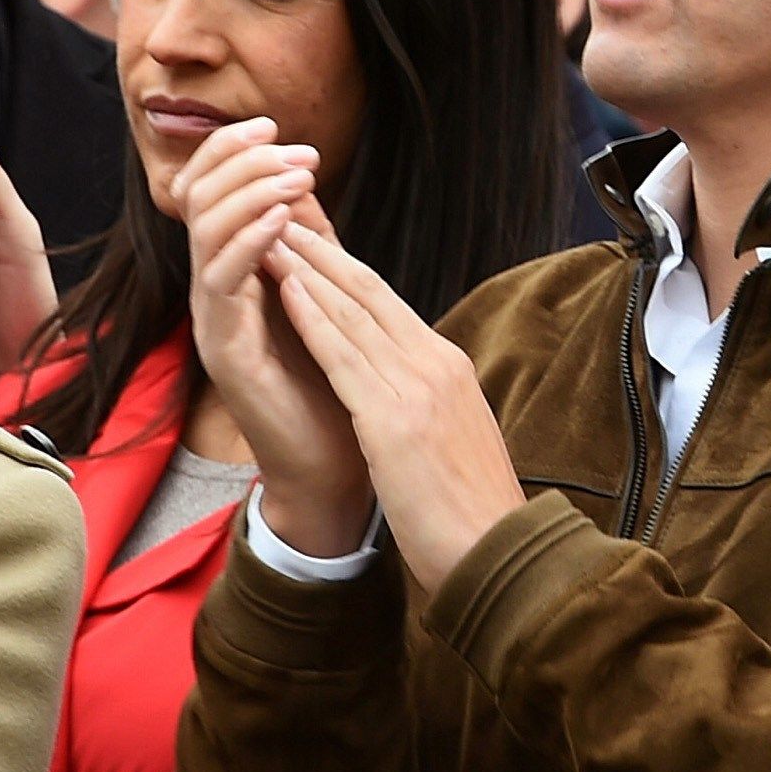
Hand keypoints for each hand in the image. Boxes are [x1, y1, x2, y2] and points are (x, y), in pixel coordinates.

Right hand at [173, 121, 370, 552]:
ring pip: (204, 234)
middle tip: (295, 150)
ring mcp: (212, 319)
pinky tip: (283, 222)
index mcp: (232, 269)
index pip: (208, 190)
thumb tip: (300, 173)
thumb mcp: (320, 292)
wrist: (334, 463)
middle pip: (196, 200)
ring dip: (250, 194)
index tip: (276, 124)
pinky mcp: (222, 351)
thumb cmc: (329, 379)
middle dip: (243, 162)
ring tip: (294, 176)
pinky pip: (221, 284)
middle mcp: (212, 289)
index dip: (233, 150)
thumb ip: (308, 240)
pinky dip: (250, 243)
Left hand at [266, 226, 523, 598]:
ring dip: (307, 270)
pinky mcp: (394, 420)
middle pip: (369, 293)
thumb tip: (402, 390)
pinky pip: (344, 355)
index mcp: (450, 369)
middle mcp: (435, 365)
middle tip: (284, 216)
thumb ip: (427, 402)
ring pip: (353, 312)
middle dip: (322, 252)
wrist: (498, 555)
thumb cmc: (471, 511)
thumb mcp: (453, 438)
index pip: (389, 305)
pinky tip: (287, 289)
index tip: (312, 244)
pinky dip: (313, 316)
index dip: (345, 269)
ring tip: (272, 235)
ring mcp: (417, 389)